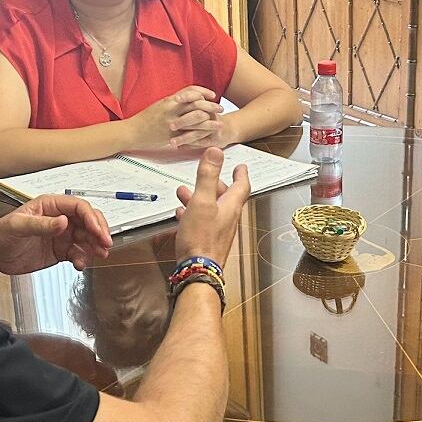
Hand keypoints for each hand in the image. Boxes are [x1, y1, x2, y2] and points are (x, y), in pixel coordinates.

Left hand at [0, 194, 111, 274]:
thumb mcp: (19, 226)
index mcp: (50, 206)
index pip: (79, 207)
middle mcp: (59, 218)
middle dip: (99, 232)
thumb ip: (42, 224)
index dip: (92, 218)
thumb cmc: (1, 234)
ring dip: (94, 246)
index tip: (98, 232)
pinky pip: (78, 253)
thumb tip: (65, 222)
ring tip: (98, 255)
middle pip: (88, 221)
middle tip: (105, 245)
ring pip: (87, 238)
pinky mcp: (61, 250)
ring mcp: (62, 235)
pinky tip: (80, 265)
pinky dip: (83, 259)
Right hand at [128, 87, 222, 149]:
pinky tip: (208, 137)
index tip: (212, 95)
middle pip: (197, 104)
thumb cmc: (144, 119)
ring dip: (210, 121)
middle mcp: (172, 110)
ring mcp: (172, 123)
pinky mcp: (171, 136)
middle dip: (211, 106)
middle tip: (221, 108)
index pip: (190, 91)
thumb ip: (172, 101)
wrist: (132, 132)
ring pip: (196, 119)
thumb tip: (185, 98)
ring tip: (220, 123)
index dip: (203, 92)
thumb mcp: (159, 105)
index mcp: (169, 100)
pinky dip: (201, 135)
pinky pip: (189, 134)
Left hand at [167, 102, 230, 150]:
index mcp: (205, 104)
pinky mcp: (215, 140)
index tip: (176, 99)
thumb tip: (171, 99)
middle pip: (198, 115)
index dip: (187, 96)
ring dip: (184, 138)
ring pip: (198, 133)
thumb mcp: (202, 106)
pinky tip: (179, 148)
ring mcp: (213, 128)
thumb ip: (190, 102)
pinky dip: (189, 146)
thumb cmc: (208, 117)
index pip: (197, 96)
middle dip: (183, 121)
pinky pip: (202, 143)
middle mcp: (210, 115)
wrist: (227, 128)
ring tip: (172, 142)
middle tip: (171, 126)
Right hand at [173, 147, 251, 268]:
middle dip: (215, 184)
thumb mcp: (202, 201)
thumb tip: (216, 151)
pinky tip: (180, 213)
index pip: (241, 186)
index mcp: (230, 207)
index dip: (241, 174)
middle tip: (208, 176)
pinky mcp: (206, 241)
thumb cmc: (201, 237)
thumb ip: (208, 176)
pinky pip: (201, 222)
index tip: (241, 166)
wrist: (197, 270)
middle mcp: (227, 219)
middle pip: (224, 197)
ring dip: (199, 198)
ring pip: (211, 209)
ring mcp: (218, 231)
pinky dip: (192, 213)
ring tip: (183, 191)